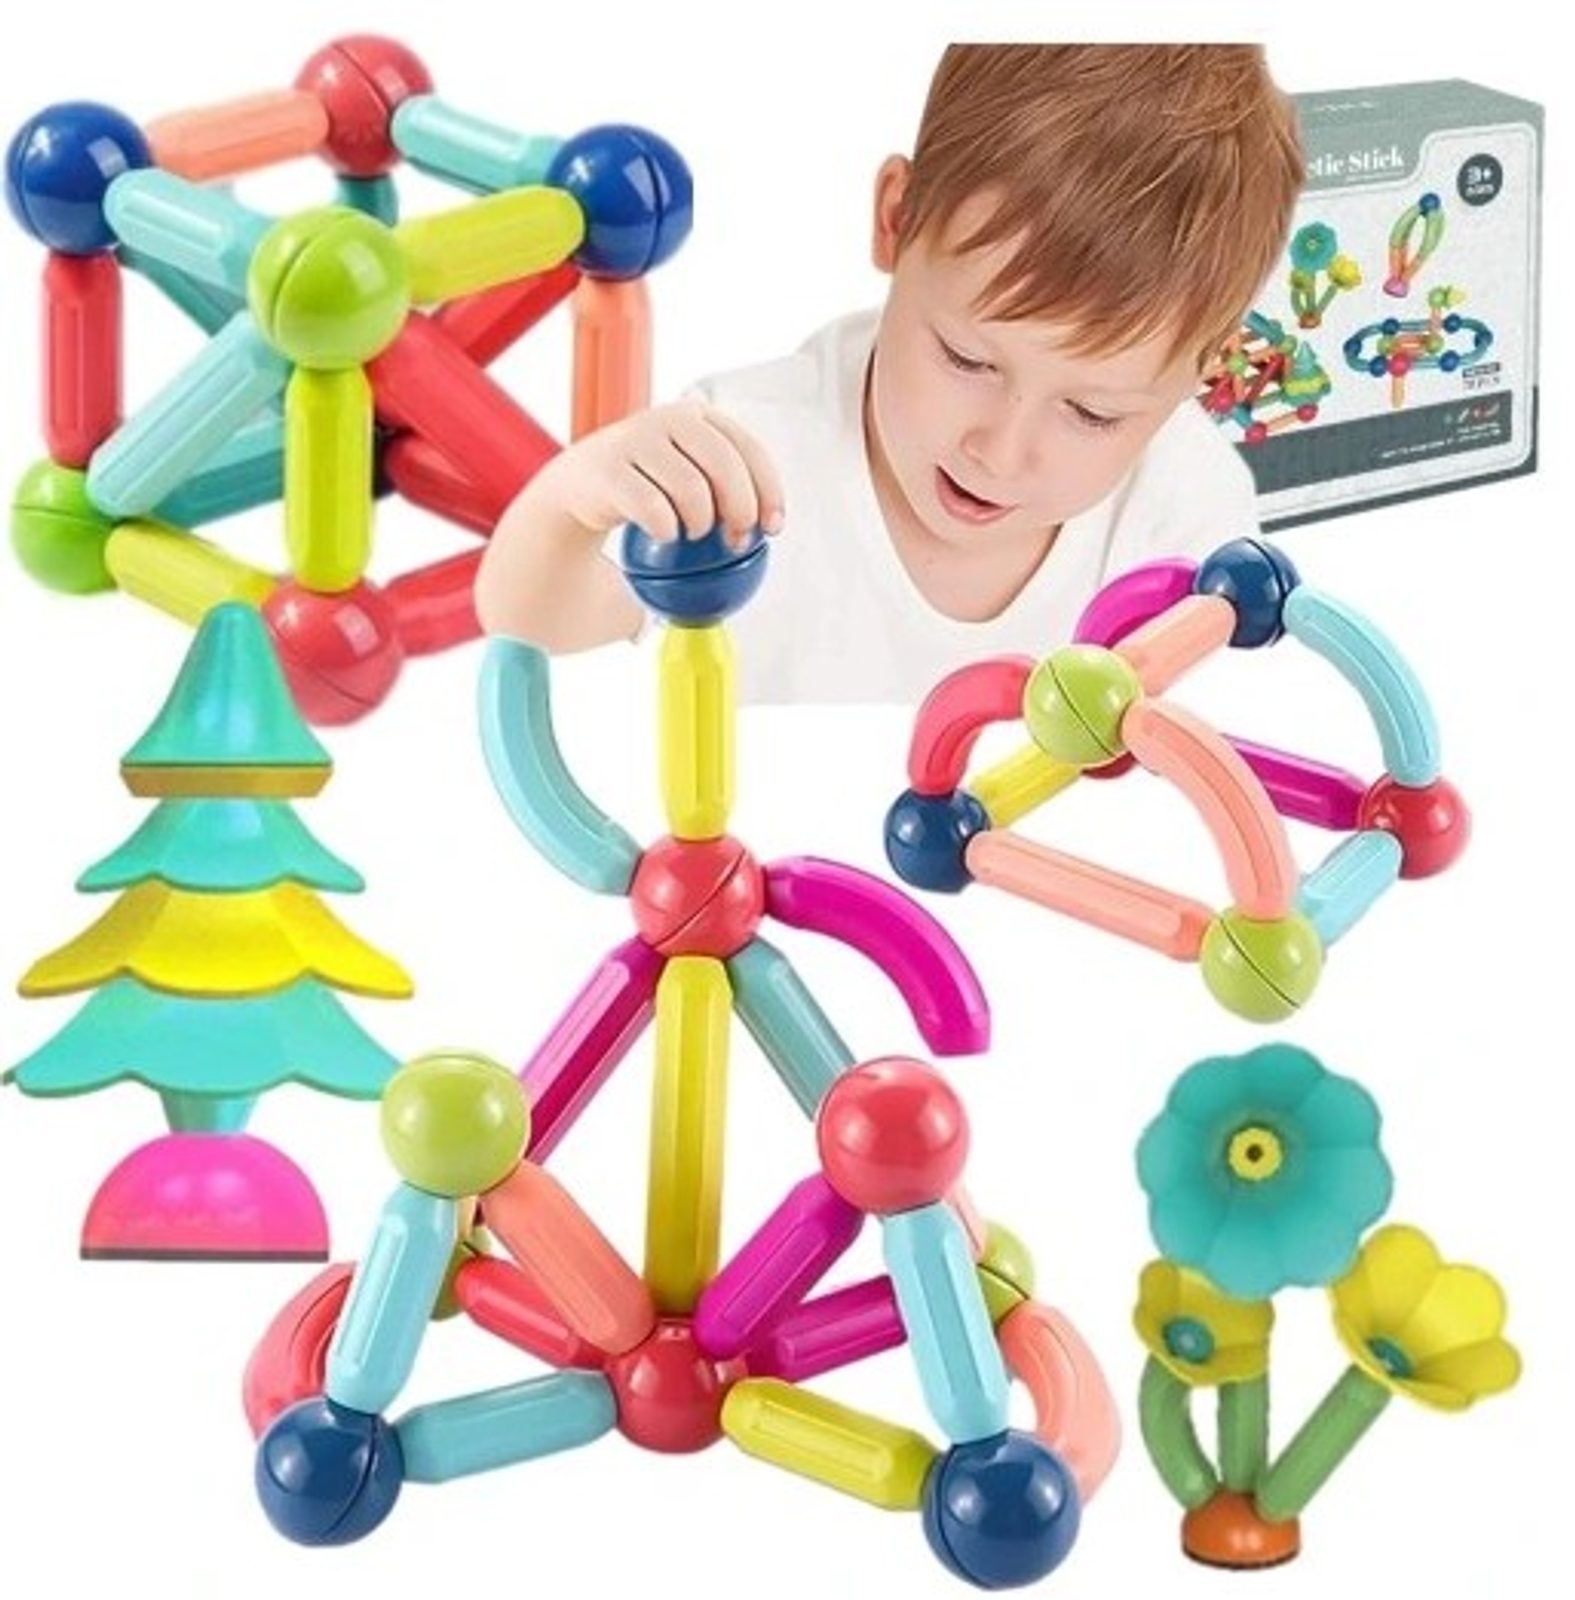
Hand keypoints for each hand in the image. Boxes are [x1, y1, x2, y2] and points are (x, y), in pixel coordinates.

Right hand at [542, 399, 784, 547]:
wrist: (580, 488)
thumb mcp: (691, 474)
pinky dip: (667, 529)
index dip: (769, 490)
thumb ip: (726, 485)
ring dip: (701, 523)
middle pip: (724, 465)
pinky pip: (653, 508)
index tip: (772, 527)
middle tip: (736, 539)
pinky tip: (665, 535)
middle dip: (740, 509)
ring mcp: (636, 439)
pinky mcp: (609, 468)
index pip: (749, 448)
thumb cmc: (647, 485)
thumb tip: (771, 524)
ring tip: (693, 533)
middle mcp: (669, 418)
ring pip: (691, 489)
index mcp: (699, 416)